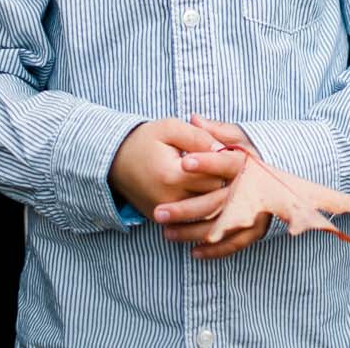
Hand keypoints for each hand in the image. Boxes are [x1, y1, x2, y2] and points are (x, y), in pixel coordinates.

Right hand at [108, 118, 229, 221]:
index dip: (228, 165)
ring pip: (207, 212)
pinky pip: (192, 221)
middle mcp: (169, 200)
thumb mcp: (170, 128)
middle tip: (235, 169)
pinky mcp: (162, 221)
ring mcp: (165, 214)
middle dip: (227, 183)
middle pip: (215, 197)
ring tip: (225, 181)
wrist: (114, 161)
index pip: (216, 176)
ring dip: (219, 198)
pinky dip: (205, 211)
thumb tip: (224, 150)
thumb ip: (198, 136)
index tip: (235, 154)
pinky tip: (212, 196)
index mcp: (172, 175)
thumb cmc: (145, 141)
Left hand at [156, 115, 269, 258]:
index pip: (229, 163)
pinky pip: (234, 244)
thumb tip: (195, 118)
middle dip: (187, 208)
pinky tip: (193, 252)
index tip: (184, 162)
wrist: (271, 178)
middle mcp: (256, 191)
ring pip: (222, 227)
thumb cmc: (246, 155)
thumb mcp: (236, 137)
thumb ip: (216, 131)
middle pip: (219, 202)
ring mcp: (257, 213)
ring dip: (192, 233)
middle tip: (159, 211)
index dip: (208, 162)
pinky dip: (215, 251)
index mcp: (250, 165)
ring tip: (166, 232)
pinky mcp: (255, 230)